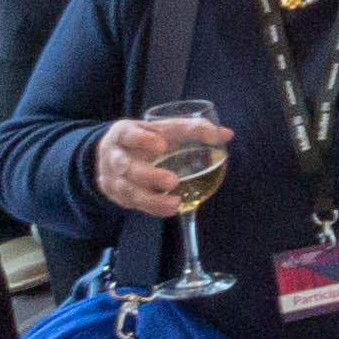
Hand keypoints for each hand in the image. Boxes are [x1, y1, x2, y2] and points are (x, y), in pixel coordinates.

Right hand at [90, 115, 227, 213]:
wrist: (115, 152)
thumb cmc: (147, 137)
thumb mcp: (165, 128)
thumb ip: (193, 129)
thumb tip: (226, 135)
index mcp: (124, 133)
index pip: (128, 134)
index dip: (141, 140)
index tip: (161, 145)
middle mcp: (114, 156)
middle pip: (125, 166)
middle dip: (148, 176)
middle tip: (172, 181)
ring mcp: (112, 177)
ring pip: (128, 190)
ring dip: (152, 199)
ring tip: (175, 203)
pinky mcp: (117, 195)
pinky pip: (133, 204)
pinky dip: (152, 208)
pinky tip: (170, 210)